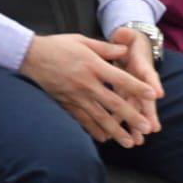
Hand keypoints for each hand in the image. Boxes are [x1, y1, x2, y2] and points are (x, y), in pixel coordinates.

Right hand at [19, 34, 157, 147]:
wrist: (30, 57)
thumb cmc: (58, 46)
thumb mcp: (83, 40)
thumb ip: (106, 47)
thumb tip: (125, 50)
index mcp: (93, 65)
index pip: (120, 78)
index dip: (137, 87)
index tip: (152, 95)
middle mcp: (86, 83)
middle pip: (113, 102)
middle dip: (130, 117)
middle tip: (145, 128)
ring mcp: (75, 96)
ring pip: (99, 116)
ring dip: (115, 130)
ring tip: (129, 142)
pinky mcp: (65, 104)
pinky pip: (81, 120)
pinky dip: (93, 130)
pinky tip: (104, 139)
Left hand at [109, 27, 163, 137]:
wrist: (130, 46)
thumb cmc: (129, 41)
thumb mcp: (128, 35)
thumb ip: (125, 36)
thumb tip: (122, 33)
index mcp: (142, 65)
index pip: (149, 74)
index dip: (153, 83)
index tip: (158, 93)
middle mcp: (141, 81)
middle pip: (147, 99)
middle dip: (149, 114)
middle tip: (152, 129)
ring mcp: (135, 90)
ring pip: (138, 110)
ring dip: (138, 125)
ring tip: (138, 141)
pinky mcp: (127, 95)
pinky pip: (127, 111)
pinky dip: (126, 124)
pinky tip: (126, 139)